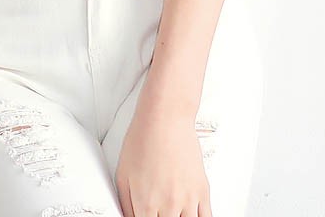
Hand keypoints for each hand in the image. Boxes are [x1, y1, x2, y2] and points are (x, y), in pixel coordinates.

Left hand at [115, 101, 211, 216]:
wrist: (165, 118)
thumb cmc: (143, 139)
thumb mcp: (122, 175)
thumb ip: (126, 206)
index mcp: (146, 204)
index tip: (147, 216)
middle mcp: (169, 205)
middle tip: (159, 211)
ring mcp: (188, 199)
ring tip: (173, 212)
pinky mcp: (202, 191)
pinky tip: (190, 215)